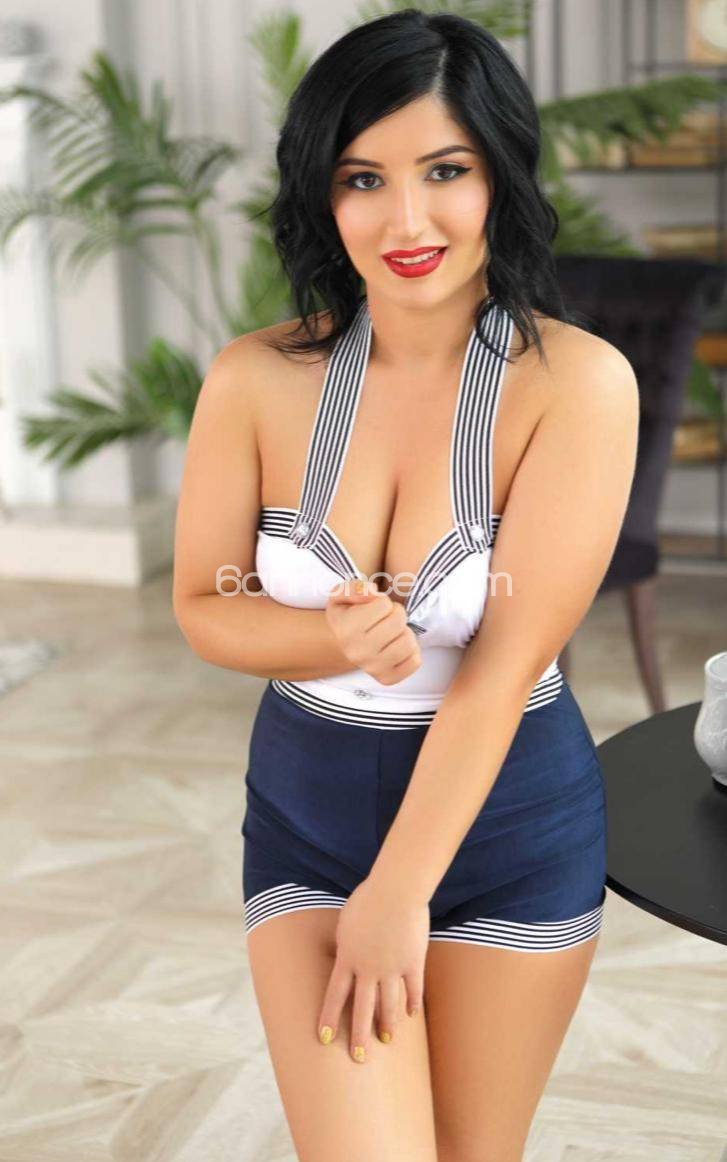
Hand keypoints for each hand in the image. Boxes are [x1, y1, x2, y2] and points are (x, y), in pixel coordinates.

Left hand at [316, 877, 429, 1062]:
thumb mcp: (346, 922)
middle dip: (359, 1036)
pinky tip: (412, 1015)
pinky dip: (413, 1003)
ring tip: (386, 1040)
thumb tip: (346, 954)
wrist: (396, 890)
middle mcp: (368, 969)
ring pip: (388, 1005)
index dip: (329, 1018)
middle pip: (361, 1009)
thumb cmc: (368, 898)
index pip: (334, 996)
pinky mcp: (413, 962)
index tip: (324, 1038)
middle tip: (358, 1058)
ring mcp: (392, 968)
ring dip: (387, 1025)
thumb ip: (346, 943)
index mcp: (347, 958)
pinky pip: (413, 989)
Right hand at [325, 577, 421, 684]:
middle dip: (396, 614)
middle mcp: (358, 652)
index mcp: (346, 630)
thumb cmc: (347, 615)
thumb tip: (374, 592)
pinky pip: (415, 661)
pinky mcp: (387, 678)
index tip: (374, 608)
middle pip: (398, 621)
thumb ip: (355, 588)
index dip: (383, 602)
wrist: (342, 645)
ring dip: (404, 632)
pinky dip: (412, 651)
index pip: (384, 604)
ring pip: (409, 642)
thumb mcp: (341, 595)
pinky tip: (397, 646)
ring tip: (392, 632)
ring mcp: (373, 668)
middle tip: (386, 619)